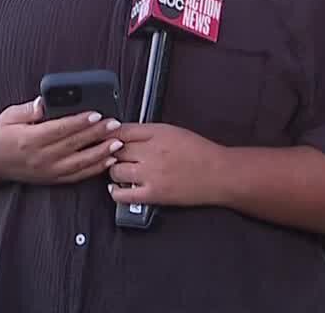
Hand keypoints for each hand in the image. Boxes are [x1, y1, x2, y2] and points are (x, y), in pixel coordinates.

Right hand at [0, 97, 122, 185]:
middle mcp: (40, 157)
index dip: (80, 122)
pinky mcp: (52, 179)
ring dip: (100, 153)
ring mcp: (48, 171)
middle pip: (74, 144)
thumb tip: (44, 102)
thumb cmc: (2, 135)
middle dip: (97, 134)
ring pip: (79, 163)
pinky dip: (94, 169)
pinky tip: (107, 160)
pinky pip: (77, 176)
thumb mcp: (9, 116)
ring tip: (117, 143)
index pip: (60, 129)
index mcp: (29, 139)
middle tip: (114, 124)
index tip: (96, 114)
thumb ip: (28, 109)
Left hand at [107, 123, 223, 206]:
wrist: (220, 174)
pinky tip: (118, 187)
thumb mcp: (172, 131)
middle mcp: (152, 151)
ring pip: (115, 171)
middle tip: (112, 156)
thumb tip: (123, 133)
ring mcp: (151, 174)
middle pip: (115, 150)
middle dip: (111, 152)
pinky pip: (123, 194)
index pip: (121, 130)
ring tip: (119, 171)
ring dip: (114, 171)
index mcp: (157, 133)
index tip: (104, 137)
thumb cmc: (200, 152)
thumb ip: (147, 132)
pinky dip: (116, 191)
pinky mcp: (154, 194)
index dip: (108, 134)